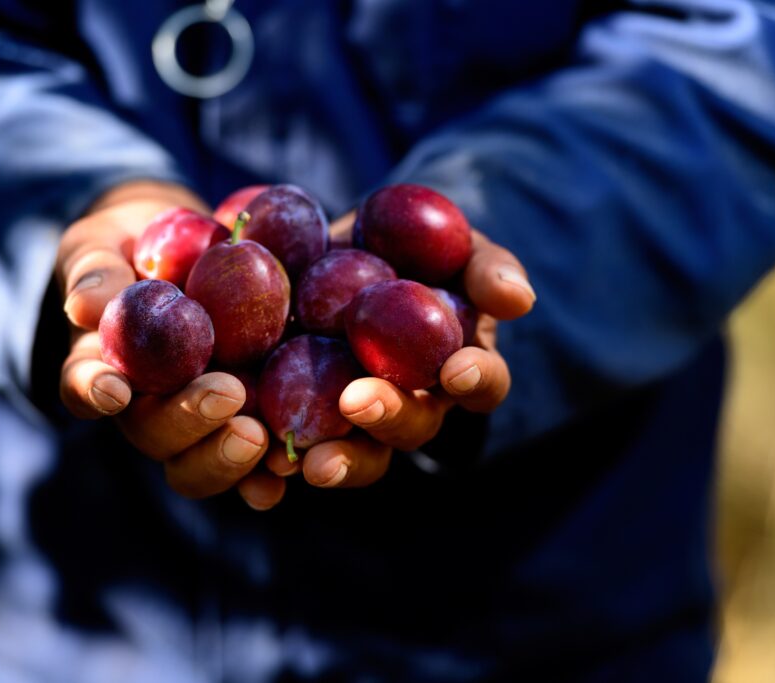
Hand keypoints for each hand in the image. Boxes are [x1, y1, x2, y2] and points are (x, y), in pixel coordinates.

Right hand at [55, 181, 285, 510]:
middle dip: (185, 420)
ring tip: (257, 435)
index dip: (93, 391)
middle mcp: (144, 405)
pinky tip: (288, 468)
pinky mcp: (243, 421)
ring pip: (197, 461)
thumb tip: (84, 308)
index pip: (84, 384)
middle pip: (153, 432)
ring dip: (224, 455)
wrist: (190, 249)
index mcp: (101, 364)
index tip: (114, 390)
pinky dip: (267, 471)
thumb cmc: (133, 247)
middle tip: (225, 396)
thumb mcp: (105, 244)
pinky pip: (253, 460)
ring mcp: (194, 420)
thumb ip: (95, 272)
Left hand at [267, 214, 534, 487]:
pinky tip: (254, 475)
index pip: (482, 383)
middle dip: (388, 417)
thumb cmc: (412, 248)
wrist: (341, 250)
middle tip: (359, 402)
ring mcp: (354, 419)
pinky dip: (270, 473)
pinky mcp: (298, 417)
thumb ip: (484, 266)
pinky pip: (290, 451)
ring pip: (354, 454)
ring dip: (335, 461)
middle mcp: (410, 402)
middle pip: (410, 426)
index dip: (477, 380)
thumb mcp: (452, 242)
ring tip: (300, 461)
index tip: (457, 368)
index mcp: (457, 365)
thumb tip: (520, 299)